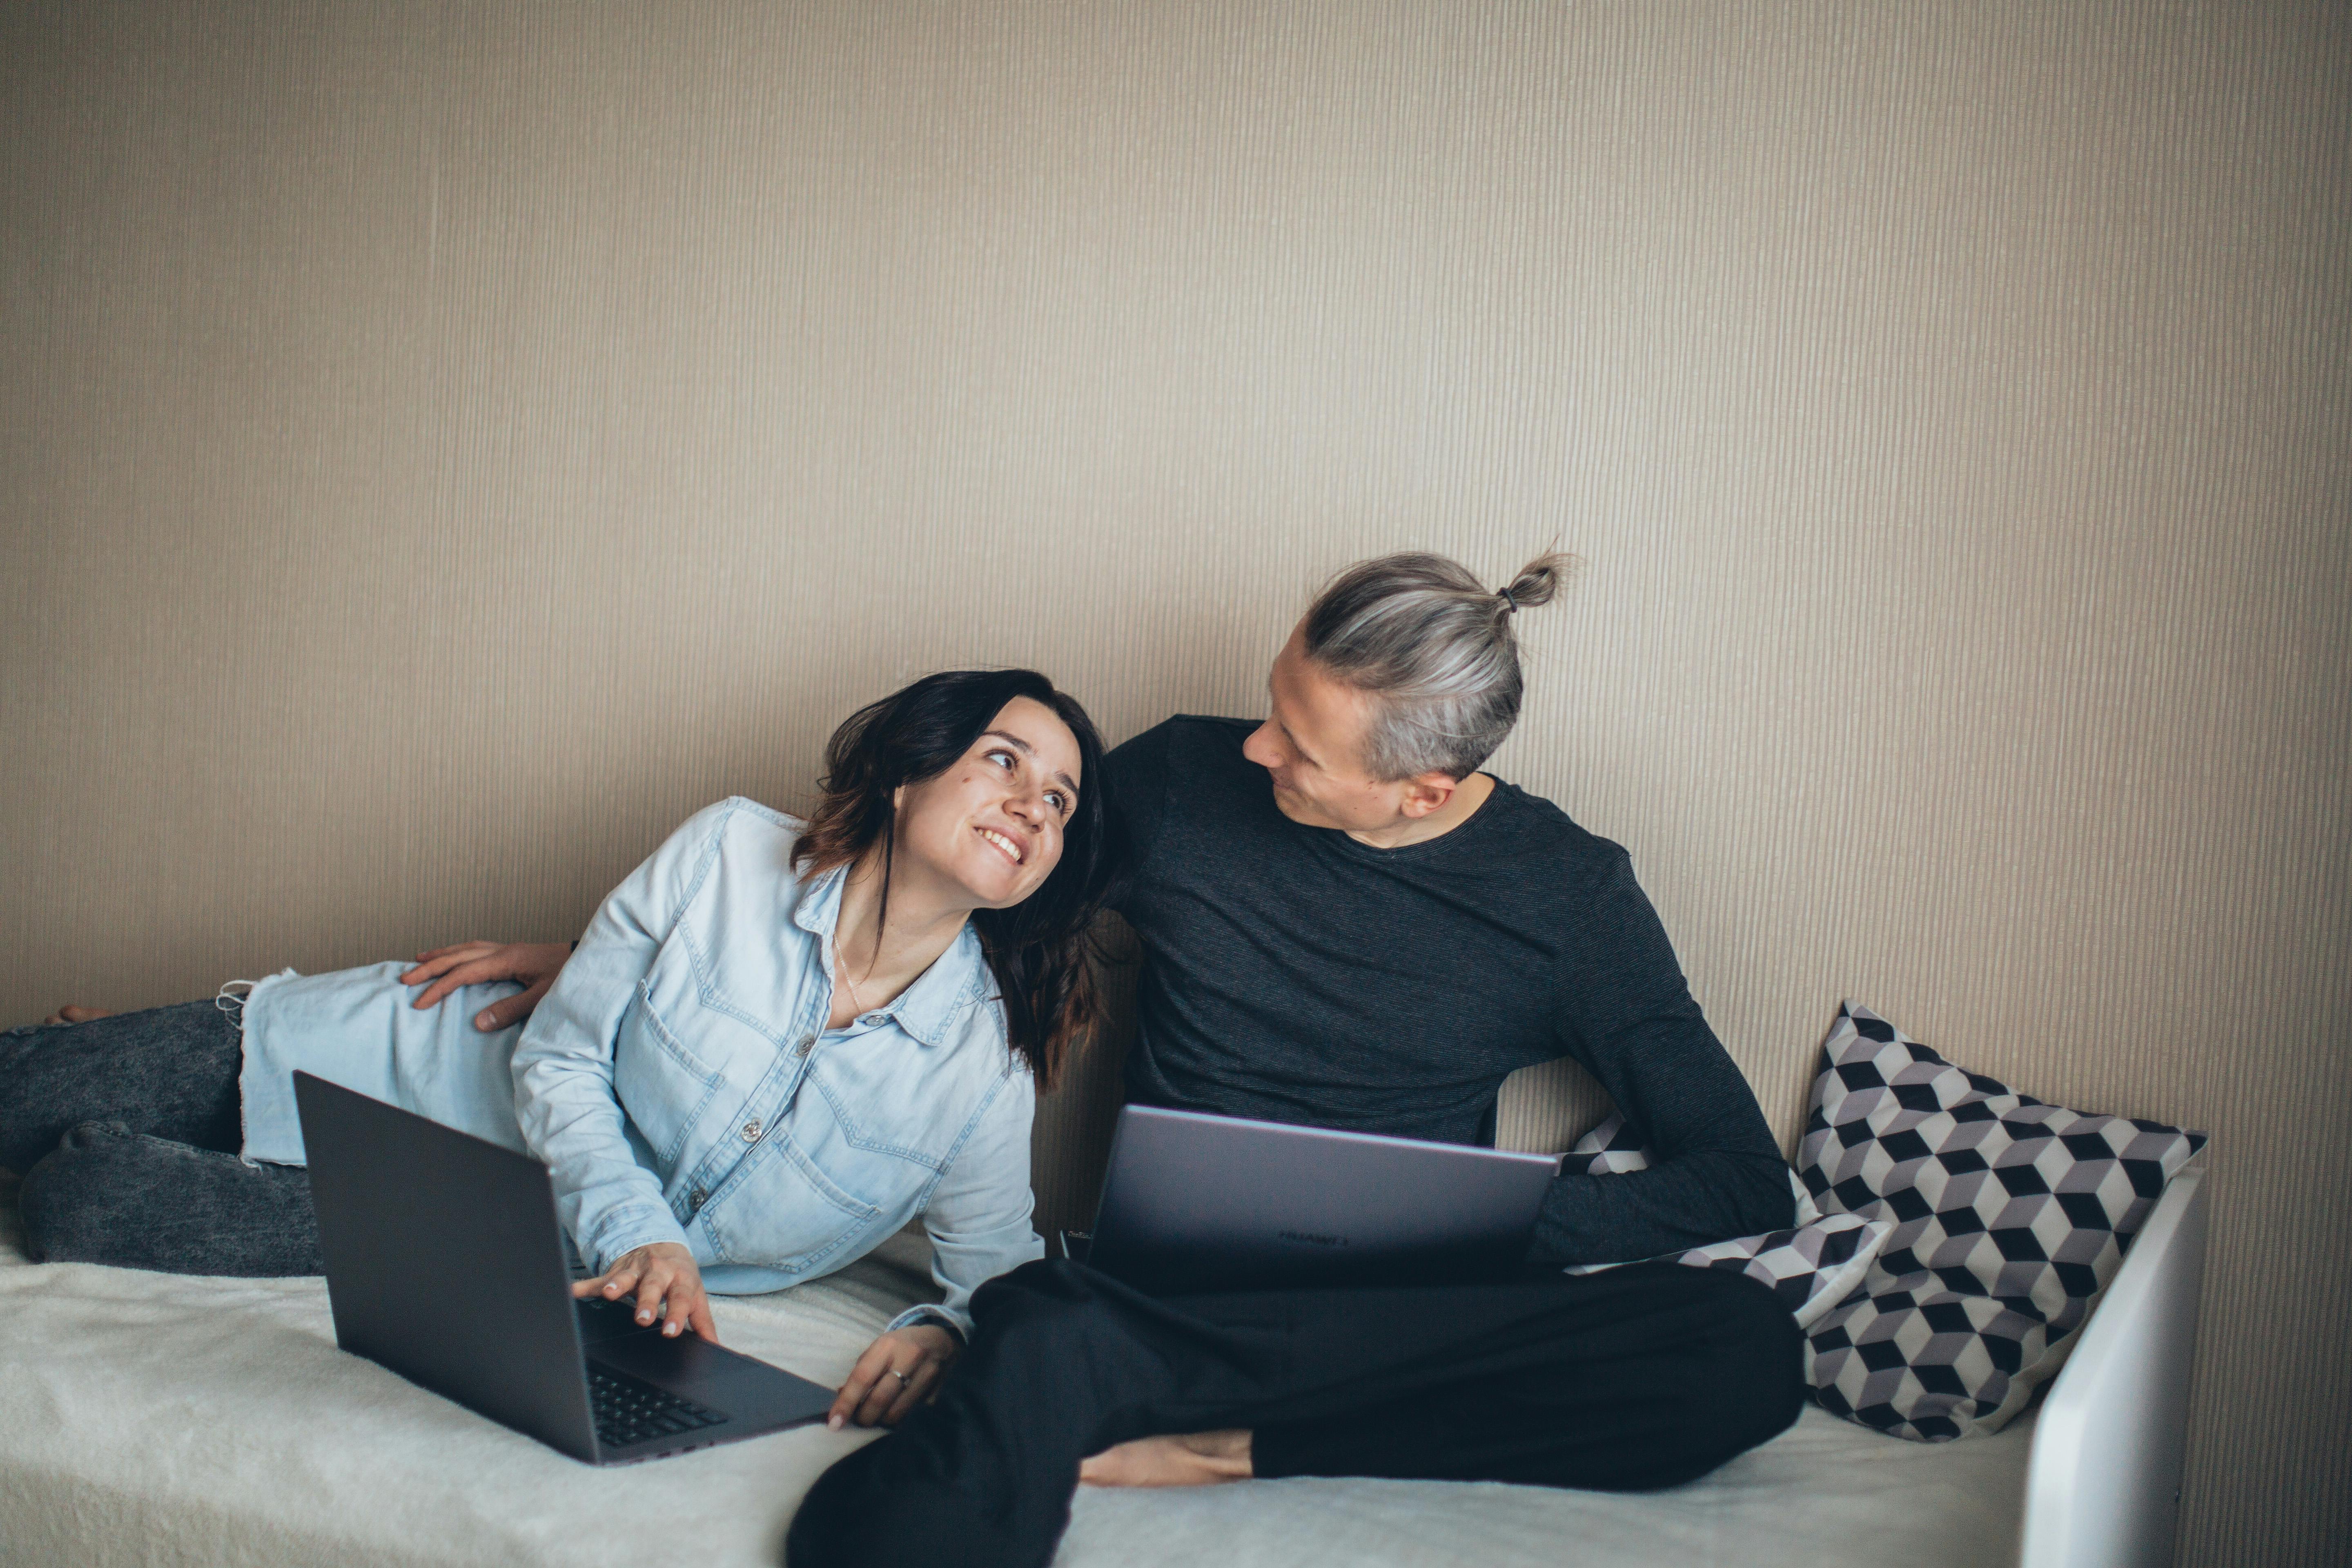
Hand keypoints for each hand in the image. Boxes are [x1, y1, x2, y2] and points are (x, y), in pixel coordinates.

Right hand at [401, 940, 572, 1031]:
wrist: (591, 961)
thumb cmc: (570, 977)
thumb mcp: (544, 997)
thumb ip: (512, 1010)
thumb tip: (478, 1023)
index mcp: (507, 960)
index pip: (463, 973)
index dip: (439, 988)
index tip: (419, 1003)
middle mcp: (503, 950)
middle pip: (457, 957)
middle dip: (430, 968)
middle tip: (404, 979)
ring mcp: (508, 949)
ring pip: (465, 948)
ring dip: (441, 955)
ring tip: (418, 960)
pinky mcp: (513, 952)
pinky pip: (476, 949)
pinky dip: (459, 952)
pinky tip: (453, 956)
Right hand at [571, 1242, 716, 1342]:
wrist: (663, 1243)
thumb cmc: (680, 1277)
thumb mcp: (695, 1296)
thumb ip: (703, 1322)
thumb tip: (716, 1348)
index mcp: (680, 1280)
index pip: (679, 1298)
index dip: (676, 1314)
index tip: (671, 1330)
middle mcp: (658, 1273)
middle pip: (652, 1286)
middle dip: (647, 1301)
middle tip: (642, 1318)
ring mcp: (635, 1270)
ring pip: (626, 1277)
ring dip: (617, 1284)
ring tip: (608, 1293)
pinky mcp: (615, 1271)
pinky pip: (598, 1278)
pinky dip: (585, 1285)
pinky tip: (573, 1291)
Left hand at [828, 1323, 958, 1430]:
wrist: (942, 1340)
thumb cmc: (902, 1344)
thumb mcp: (880, 1347)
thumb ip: (861, 1370)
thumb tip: (842, 1397)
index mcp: (889, 1345)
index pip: (862, 1378)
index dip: (846, 1403)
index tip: (834, 1422)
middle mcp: (909, 1358)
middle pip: (880, 1399)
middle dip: (864, 1417)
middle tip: (858, 1420)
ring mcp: (926, 1376)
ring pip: (896, 1412)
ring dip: (880, 1420)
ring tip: (876, 1416)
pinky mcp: (936, 1391)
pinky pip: (911, 1415)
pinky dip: (898, 1418)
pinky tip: (894, 1412)